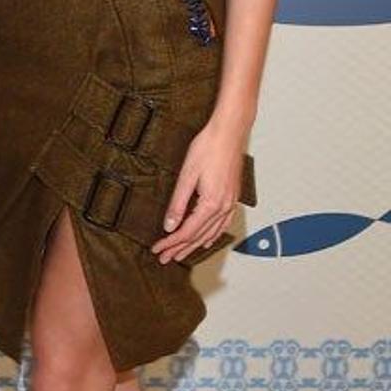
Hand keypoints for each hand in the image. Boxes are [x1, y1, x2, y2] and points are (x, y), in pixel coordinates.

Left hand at [152, 115, 246, 264]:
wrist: (229, 132)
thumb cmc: (208, 148)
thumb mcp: (187, 176)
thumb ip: (178, 203)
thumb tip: (169, 225)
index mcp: (211, 204)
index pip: (187, 231)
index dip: (170, 243)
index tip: (157, 249)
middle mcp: (224, 207)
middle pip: (198, 236)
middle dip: (180, 249)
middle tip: (165, 259)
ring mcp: (230, 203)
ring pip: (211, 233)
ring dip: (194, 245)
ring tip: (181, 253)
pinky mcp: (233, 197)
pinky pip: (223, 224)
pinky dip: (212, 235)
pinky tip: (207, 239)